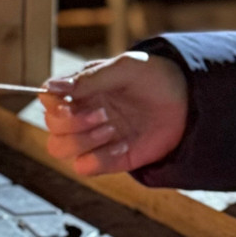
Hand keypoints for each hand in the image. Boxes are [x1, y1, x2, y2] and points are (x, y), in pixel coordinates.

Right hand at [38, 51, 188, 175]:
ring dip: (81, 141)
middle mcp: (82, 113)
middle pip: (51, 127)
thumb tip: (50, 87)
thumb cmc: (154, 77)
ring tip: (111, 128)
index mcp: (81, 89)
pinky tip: (123, 145)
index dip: (54, 103)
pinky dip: (99, 159)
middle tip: (104, 114)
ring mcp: (94, 137)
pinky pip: (85, 167)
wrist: (187, 100)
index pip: (47, 99)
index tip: (71, 101)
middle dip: (73, 123)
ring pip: (60, 149)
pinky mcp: (109, 158)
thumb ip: (88, 79)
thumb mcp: (124, 69)